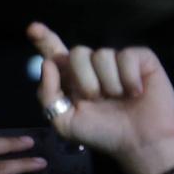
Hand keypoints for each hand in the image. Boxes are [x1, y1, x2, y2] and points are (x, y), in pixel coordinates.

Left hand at [28, 23, 173, 173]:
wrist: (138, 143)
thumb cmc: (102, 134)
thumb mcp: (65, 122)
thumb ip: (49, 95)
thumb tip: (48, 63)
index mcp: (72, 81)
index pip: (55, 54)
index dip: (44, 39)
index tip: (32, 29)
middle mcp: (93, 68)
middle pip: (76, 53)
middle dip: (83, 79)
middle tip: (95, 99)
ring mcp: (117, 62)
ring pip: (101, 54)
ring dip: (107, 83)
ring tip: (118, 99)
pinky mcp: (141, 59)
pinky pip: (126, 56)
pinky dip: (129, 78)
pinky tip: (136, 92)